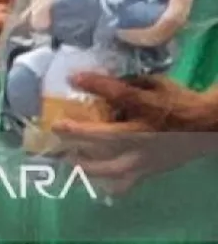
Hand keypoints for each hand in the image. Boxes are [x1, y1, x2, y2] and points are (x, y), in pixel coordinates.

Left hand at [51, 74, 217, 194]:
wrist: (208, 125)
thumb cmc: (177, 100)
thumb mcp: (155, 82)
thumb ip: (126, 82)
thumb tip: (92, 78)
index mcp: (149, 106)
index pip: (121, 94)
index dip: (96, 84)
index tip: (73, 77)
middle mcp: (146, 134)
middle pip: (109, 137)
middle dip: (80, 133)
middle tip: (57, 127)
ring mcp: (148, 156)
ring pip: (113, 167)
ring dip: (86, 164)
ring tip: (66, 158)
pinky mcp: (150, 170)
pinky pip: (124, 183)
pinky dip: (105, 183)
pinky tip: (87, 179)